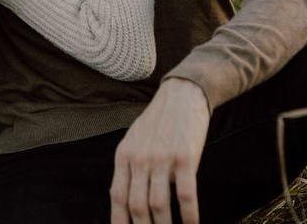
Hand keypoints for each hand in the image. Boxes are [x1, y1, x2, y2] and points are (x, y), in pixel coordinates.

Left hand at [109, 78, 210, 223]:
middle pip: (137, 206)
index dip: (120, 222)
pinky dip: (189, 217)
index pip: (117, 197)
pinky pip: (186, 195)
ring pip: (159, 205)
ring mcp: (162, 158)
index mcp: (124, 156)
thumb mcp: (134, 141)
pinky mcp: (185, 157)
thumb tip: (124, 202)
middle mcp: (140, 158)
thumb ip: (129, 168)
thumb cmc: (158, 122)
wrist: (181, 96)